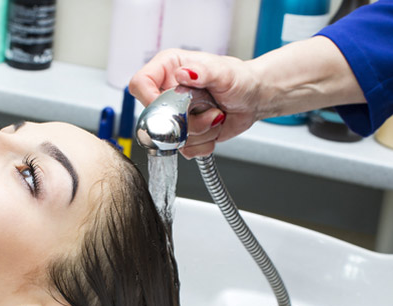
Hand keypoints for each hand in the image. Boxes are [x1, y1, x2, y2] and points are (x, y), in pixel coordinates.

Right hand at [129, 48, 262, 157]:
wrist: (252, 98)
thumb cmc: (239, 78)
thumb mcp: (223, 71)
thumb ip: (203, 71)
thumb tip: (183, 73)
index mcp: (168, 68)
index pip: (139, 84)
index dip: (150, 99)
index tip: (172, 105)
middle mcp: (166, 92)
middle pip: (156, 118)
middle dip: (187, 121)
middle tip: (209, 109)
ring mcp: (174, 115)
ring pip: (172, 137)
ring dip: (200, 132)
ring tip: (216, 115)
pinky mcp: (182, 134)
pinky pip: (184, 149)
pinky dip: (204, 143)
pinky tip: (214, 127)